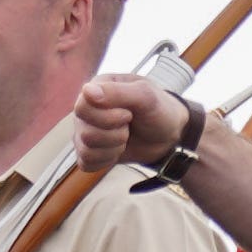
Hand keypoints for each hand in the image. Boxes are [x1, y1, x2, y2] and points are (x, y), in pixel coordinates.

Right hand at [70, 72, 194, 169]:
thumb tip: (86, 91)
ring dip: (114, 147)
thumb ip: (117, 92)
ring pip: (86, 149)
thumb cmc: (158, 109)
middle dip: (115, 134)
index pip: (82, 108)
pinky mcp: (89, 151)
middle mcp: (86, 109)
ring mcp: (85, 131)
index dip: (107, 117)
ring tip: (126, 136)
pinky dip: (107, 160)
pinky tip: (118, 149)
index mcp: (96, 88)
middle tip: (130, 125)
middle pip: (85, 132)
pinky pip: (86, 162)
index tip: (128, 114)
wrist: (168, 134)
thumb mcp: (145, 96)